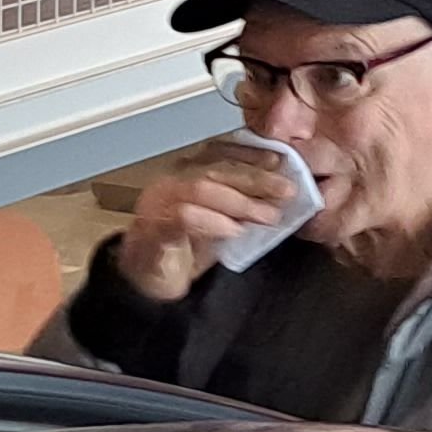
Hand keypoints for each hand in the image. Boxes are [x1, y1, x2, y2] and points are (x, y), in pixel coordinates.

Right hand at [114, 136, 306, 301]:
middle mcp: (169, 182)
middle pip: (215, 170)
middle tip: (286, 191)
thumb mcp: (218, 219)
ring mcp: (157, 205)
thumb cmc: (183, 246)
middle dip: (255, 178)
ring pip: (200, 189)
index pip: (219, 151)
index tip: (281, 161)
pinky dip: (212, 222)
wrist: (145, 280)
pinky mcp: (151, 232)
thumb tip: (278, 193)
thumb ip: (241, 203)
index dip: (251, 154)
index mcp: (184, 173)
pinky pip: (182, 218)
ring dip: (240, 202)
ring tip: (267, 215)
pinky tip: (234, 230)